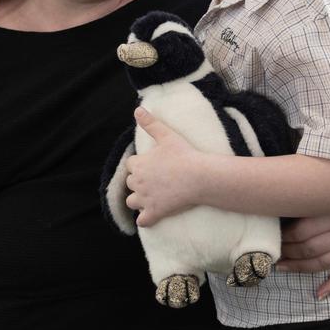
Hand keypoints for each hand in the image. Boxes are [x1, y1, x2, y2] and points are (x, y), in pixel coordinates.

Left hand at [124, 107, 202, 226]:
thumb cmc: (184, 155)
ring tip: (151, 198)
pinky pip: (142, 221)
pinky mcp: (155, 212)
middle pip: (130, 184)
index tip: (151, 165)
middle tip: (155, 181)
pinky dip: (145, 219)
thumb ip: (150, 123)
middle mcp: (137, 183)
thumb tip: (137, 109)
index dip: (139, 165)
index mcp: (138, 164)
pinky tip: (152, 216)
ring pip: (132, 202)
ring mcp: (145, 199)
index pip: (130, 165)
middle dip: (138, 183)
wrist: (200, 177)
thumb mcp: (166, 135)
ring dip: (138, 201)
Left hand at [277, 204, 329, 299]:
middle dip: (288, 253)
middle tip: (272, 252)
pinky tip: (319, 294)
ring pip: (323, 263)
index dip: (284, 236)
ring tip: (282, 267)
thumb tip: (285, 196)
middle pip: (309, 248)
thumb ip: (315, 191)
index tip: (273, 234)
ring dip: (300, 268)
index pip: (302, 231)